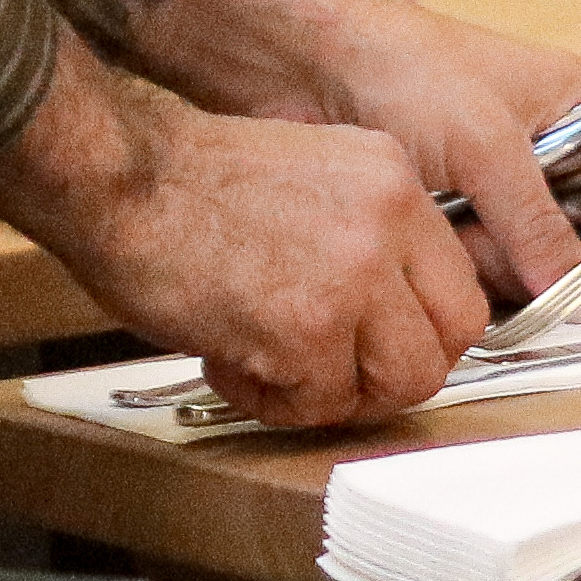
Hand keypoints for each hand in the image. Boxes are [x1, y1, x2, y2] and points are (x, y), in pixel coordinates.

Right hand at [0, 59, 493, 427]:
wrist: (119, 179)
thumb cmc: (187, 184)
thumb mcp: (314, 175)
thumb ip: (366, 232)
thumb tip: (391, 312)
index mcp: (394, 181)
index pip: (461, 283)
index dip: (423, 331)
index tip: (384, 347)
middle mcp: (388, 223)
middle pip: (450, 339)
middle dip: (393, 374)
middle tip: (337, 375)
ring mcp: (354, 277)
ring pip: (399, 381)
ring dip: (339, 397)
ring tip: (278, 372)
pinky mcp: (306, 330)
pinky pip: (319, 404)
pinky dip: (274, 403)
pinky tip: (232, 365)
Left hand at [128, 0, 580, 303]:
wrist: (303, 63)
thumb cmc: (401, 69)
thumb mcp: (486, 145)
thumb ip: (538, 225)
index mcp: (570, 110)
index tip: (579, 294)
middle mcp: (535, 148)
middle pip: (562, 242)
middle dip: (521, 256)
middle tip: (480, 234)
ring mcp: (484, 180)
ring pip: (509, 259)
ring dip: (477, 260)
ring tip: (440, 224)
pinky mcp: (440, 206)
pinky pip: (462, 260)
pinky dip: (444, 260)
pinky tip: (418, 235)